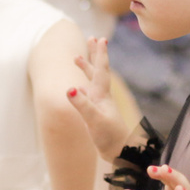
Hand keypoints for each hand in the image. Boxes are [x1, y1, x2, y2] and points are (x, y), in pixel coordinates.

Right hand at [67, 39, 133, 157]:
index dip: (100, 54)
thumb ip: (82, 104)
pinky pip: (89, 95)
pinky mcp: (97, 114)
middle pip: (98, 70)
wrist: (119, 152)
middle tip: (92, 37)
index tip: (100, 38)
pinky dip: (83, 88)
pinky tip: (79, 88)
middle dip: (94, 54)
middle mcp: (102, 96)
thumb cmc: (109, 136)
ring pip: (92, 81)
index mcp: (102, 95)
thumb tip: (70, 88)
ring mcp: (100, 104)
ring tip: (77, 58)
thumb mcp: (94, 120)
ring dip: (86, 68)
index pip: (101, 70)